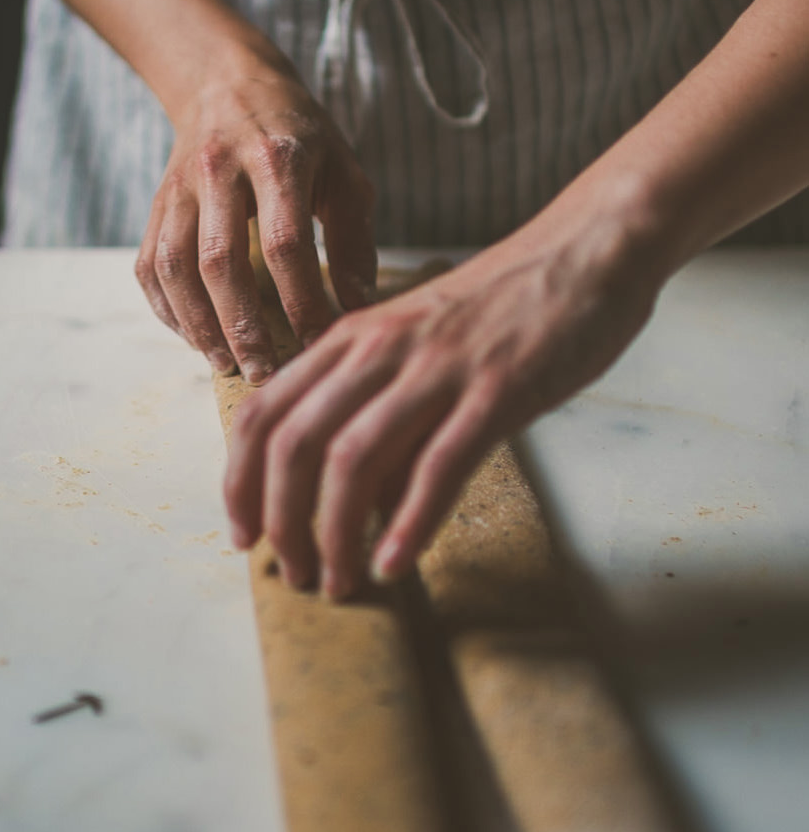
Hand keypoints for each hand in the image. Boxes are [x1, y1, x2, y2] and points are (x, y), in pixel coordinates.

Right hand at [138, 62, 377, 381]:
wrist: (227, 85)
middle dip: (242, 326)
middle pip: (221, 262)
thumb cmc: (298, 136)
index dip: (300, 299)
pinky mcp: (156, 206)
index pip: (285, 242)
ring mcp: (179, 189)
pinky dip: (168, 310)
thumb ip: (352, 239)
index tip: (316, 341)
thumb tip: (355, 307)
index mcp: (278, 159)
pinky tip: (194, 336)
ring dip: (198, 325)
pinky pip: (149, 267)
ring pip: (175, 268)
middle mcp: (220, 171)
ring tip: (225, 364)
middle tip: (264, 371)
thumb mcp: (343, 171)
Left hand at [222, 207, 663, 598]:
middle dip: (280, 521)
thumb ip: (379, 413)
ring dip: (334, 534)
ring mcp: (436, 368)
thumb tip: (359, 504)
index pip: (262, 414)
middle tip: (292, 574)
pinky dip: (408, 524)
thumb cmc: (503, 308)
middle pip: (294, 444)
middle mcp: (379, 350)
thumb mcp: (415, 349)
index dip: (239, 483)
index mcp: (349, 339)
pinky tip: (393, 564)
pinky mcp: (497, 390)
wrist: (591, 249)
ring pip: (352, 460)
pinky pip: (437, 466)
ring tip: (338, 583)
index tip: (243, 536)